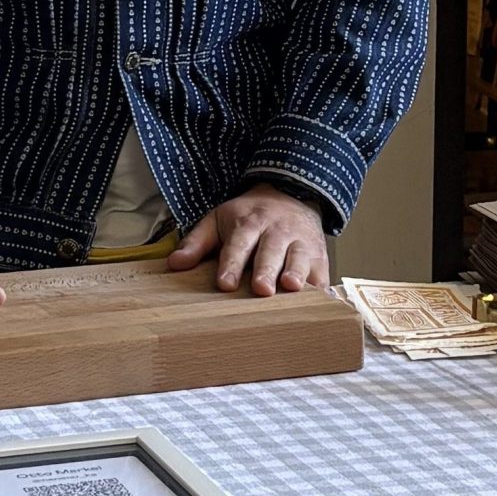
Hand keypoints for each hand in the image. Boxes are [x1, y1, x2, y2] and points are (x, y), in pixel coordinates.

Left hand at [167, 184, 330, 296]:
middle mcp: (277, 231)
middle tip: (261, 289)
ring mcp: (301, 242)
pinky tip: (316, 301)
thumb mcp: (218, 220)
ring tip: (291, 287)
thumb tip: (175, 264)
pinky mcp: (319, 256)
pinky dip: (320, 286)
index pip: (238, 244)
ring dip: (297, 272)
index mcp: (249, 223)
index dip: (231, 263)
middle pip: (271, 251)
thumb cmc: (249, 216)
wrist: (290, 195)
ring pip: (300, 257)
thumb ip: (197, 243)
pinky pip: (321, 272)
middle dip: (266, 269)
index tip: (225, 283)